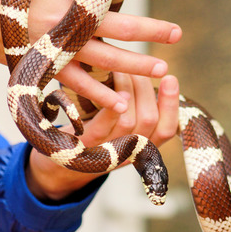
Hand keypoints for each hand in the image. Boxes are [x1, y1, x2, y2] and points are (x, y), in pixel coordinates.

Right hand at [0, 0, 180, 112]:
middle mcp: (70, 16)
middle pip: (122, 25)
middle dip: (153, 30)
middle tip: (177, 34)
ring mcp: (61, 44)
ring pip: (107, 58)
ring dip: (137, 65)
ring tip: (163, 69)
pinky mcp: (49, 65)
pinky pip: (79, 84)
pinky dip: (101, 95)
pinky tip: (123, 103)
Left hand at [26, 74, 178, 201]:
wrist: (58, 164)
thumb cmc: (92, 134)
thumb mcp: (117, 125)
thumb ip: (134, 108)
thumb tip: (148, 76)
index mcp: (141, 147)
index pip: (167, 129)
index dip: (172, 104)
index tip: (170, 78)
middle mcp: (128, 153)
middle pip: (150, 120)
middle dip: (146, 88)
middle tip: (136, 67)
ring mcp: (107, 152)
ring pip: (130, 121)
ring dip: (129, 91)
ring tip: (121, 70)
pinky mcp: (85, 149)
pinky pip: (103, 128)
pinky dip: (112, 108)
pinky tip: (114, 90)